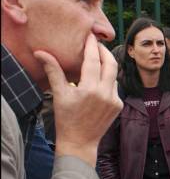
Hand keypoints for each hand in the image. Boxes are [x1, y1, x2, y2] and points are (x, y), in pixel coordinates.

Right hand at [34, 34, 121, 166]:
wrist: (80, 142)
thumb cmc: (67, 119)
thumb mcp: (59, 94)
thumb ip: (54, 71)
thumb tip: (41, 53)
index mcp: (90, 89)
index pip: (93, 60)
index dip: (92, 46)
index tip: (90, 36)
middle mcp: (105, 93)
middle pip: (111, 64)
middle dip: (104, 51)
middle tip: (97, 44)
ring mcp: (115, 100)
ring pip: (113, 76)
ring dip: (106, 66)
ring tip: (97, 60)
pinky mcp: (119, 106)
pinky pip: (115, 87)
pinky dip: (108, 81)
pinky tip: (99, 80)